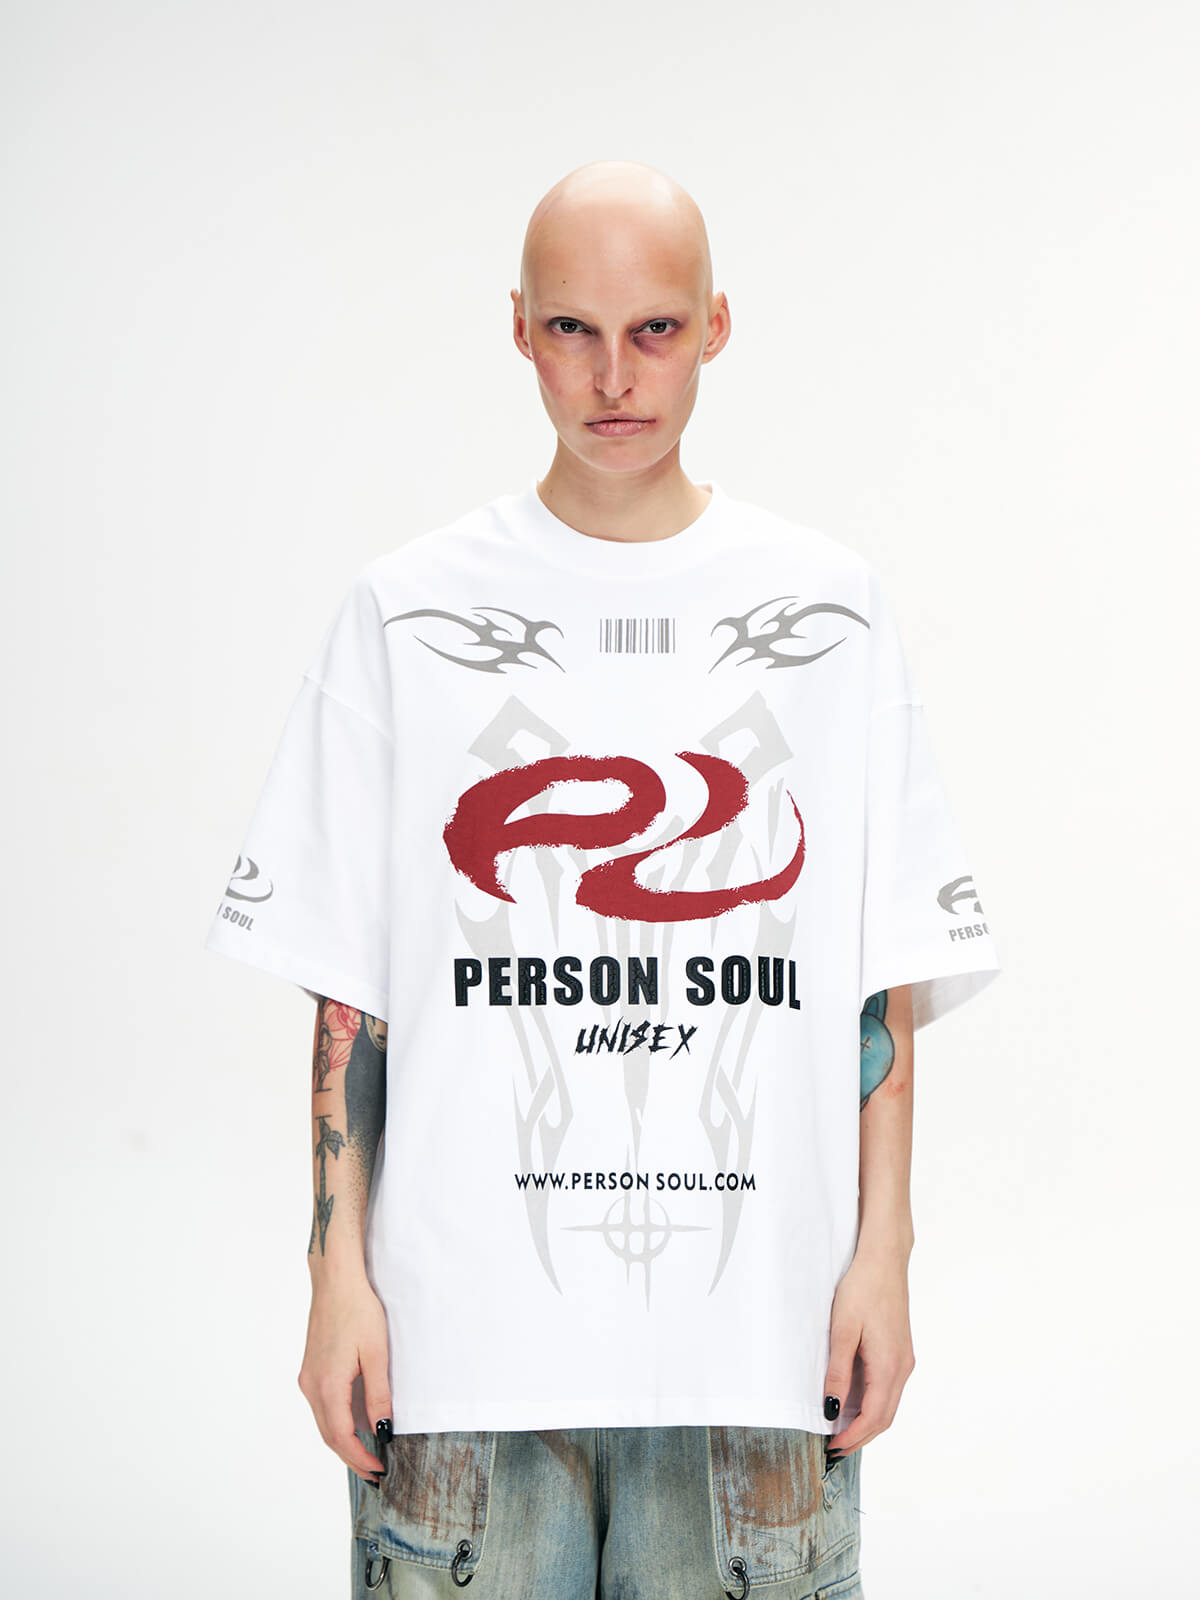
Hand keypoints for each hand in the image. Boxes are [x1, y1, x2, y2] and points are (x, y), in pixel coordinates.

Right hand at [298, 1273, 392, 1481]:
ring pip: (323, 1422)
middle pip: (329, 1435)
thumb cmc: (358, 1310)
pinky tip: (353, 1425)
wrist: (335, 1281)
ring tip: (366, 1454)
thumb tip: (382, 1428)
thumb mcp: (376, 1354)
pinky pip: (322, 1406)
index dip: (359, 1458)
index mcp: (328, 1386)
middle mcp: (312, 1386)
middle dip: (351, 1458)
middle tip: (374, 1473)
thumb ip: (379, 1394)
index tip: (379, 1471)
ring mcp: (308, 1378)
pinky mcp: (310, 1369)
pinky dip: (336, 1423)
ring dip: (343, 1442)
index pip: (341, 1437)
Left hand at [822, 1244, 914, 1457]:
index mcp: (889, 1366)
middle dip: (861, 1437)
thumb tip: (832, 1409)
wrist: (884, 1259)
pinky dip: (873, 1403)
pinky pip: (889, 1388)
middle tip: (834, 1448)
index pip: (874, 1418)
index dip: (853, 1438)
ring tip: (840, 1429)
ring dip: (867, 1422)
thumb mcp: (842, 1331)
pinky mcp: (901, 1351)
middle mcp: (902, 1368)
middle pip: (885, 1418)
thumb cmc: (862, 1289)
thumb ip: (838, 1373)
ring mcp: (904, 1360)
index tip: (832, 1448)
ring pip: (888, 1404)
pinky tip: (853, 1401)